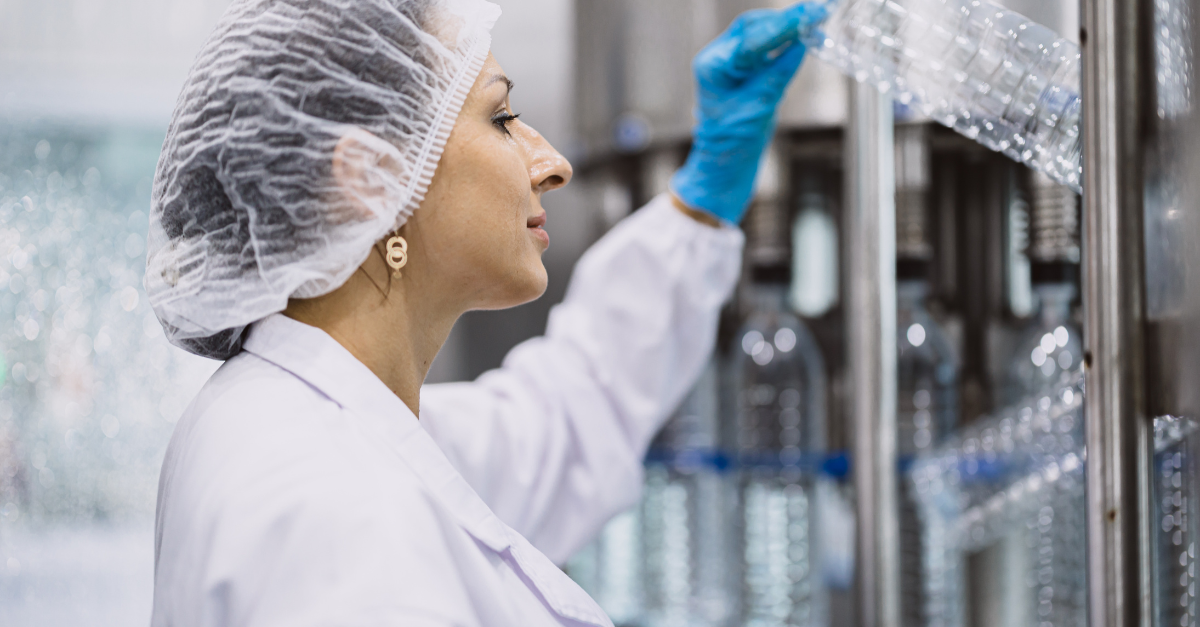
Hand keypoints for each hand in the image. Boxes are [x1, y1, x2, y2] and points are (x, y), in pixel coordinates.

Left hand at [670, 2, 827, 223]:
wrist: (723, 165)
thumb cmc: (734, 143)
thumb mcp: (759, 108)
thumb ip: (778, 73)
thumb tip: (802, 41)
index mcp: (713, 66)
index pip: (752, 37)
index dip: (784, 24)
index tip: (812, 13)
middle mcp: (718, 58)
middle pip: (754, 27)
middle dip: (787, 19)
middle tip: (821, 10)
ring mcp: (728, 63)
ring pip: (760, 33)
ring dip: (788, 26)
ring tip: (818, 17)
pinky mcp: (741, 70)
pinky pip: (764, 47)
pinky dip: (785, 40)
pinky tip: (806, 35)